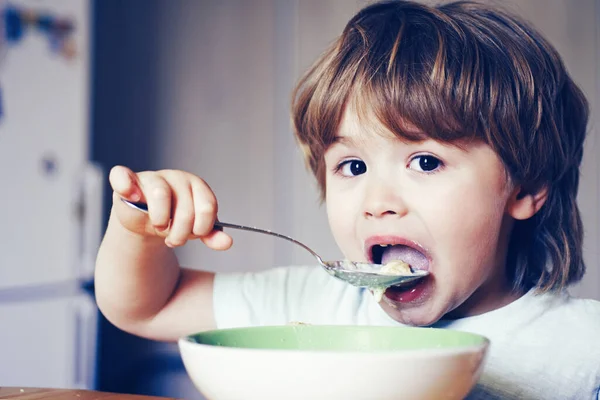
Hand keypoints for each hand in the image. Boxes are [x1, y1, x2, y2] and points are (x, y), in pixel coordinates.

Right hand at [109, 165, 232, 249]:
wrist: (146, 223)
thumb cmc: (174, 220)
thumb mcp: (195, 229)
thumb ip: (211, 235)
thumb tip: (227, 243)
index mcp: (197, 186)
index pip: (208, 206)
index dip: (201, 228)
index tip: (195, 235)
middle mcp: (177, 178)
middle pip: (185, 208)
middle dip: (180, 233)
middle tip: (174, 239)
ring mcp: (152, 178)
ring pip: (160, 194)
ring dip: (160, 220)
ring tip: (159, 226)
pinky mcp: (128, 181)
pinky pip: (121, 176)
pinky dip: (126, 186)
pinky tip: (133, 197)